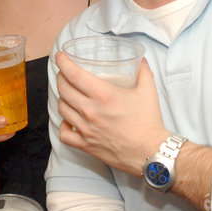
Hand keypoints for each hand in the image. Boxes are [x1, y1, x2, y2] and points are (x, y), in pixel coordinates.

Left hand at [56, 52, 167, 175]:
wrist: (150, 153)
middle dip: (61, 77)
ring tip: (68, 93)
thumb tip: (141, 60)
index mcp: (103, 95)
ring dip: (62, 98)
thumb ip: (143, 72)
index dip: (63, 62)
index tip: (60, 57)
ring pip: (62, 108)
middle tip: (65, 73)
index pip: (73, 74)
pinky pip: (64, 133)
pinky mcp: (85, 145)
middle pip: (63, 89)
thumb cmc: (148, 123)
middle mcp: (90, 110)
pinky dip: (63, 125)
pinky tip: (69, 120)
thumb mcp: (148, 92)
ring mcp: (85, 129)